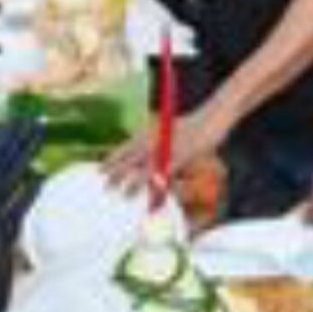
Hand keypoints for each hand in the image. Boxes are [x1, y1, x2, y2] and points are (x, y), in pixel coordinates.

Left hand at [105, 102, 230, 192]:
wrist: (212, 116)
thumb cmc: (193, 126)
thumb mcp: (172, 133)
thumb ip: (160, 146)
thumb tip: (154, 163)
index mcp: (151, 132)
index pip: (127, 146)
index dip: (113, 158)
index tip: (100, 169)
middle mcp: (156, 139)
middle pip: (132, 158)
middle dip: (118, 172)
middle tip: (105, 186)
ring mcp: (168, 147)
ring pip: (147, 166)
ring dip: (135, 182)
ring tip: (123, 195)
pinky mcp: (182, 155)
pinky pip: (168, 172)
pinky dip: (160, 185)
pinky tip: (153, 195)